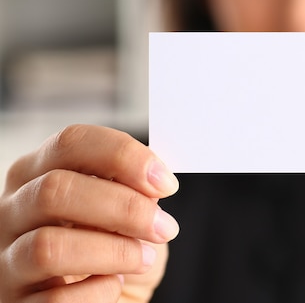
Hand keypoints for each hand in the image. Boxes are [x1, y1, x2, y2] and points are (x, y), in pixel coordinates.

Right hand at [0, 125, 179, 302]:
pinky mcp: (15, 302)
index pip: (71, 142)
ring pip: (49, 246)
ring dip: (113, 251)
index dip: (123, 156)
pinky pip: (55, 299)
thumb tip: (154, 178)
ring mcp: (8, 258)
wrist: (111, 301)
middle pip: (56, 189)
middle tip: (164, 227)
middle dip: (124, 207)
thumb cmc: (117, 251)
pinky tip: (113, 285)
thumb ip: (136, 189)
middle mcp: (14, 210)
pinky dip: (97, 292)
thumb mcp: (131, 213)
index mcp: (40, 172)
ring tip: (145, 258)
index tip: (165, 182)